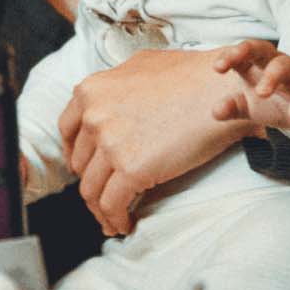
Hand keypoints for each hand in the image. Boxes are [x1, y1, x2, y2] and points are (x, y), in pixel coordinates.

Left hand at [57, 47, 258, 236]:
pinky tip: (126, 224)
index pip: (67, 130)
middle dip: (92, 182)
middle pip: (81, 163)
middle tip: (105, 195)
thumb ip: (117, 84)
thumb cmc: (192, 75)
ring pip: (91, 189)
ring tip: (113, 219)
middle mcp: (94, 116)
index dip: (75, 154)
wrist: (222, 89)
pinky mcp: (131, 168)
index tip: (84, 167)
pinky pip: (112, 204)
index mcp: (91, 91)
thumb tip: (109, 101)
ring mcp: (110, 143)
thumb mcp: (141, 65)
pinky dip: (115, 219)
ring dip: (100, 209)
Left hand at [210, 40, 289, 132]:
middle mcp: (274, 62)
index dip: (229, 56)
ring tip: (262, 93)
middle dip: (246, 51)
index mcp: (256, 63)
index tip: (217, 67)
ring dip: (272, 77)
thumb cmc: (272, 101)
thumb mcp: (248, 106)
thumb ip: (232, 107)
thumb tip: (215, 112)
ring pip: (284, 65)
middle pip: (261, 48)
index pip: (241, 53)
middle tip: (232, 65)